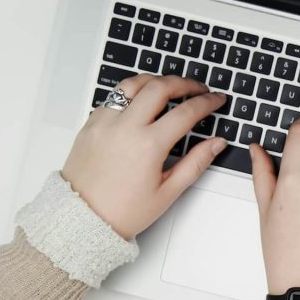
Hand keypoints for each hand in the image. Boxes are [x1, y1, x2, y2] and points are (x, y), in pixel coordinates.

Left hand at [61, 74, 227, 239]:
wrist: (83, 218)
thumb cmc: (123, 211)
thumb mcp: (168, 191)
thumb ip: (196, 163)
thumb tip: (216, 144)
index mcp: (148, 145)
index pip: (186, 112)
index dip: (206, 102)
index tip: (216, 100)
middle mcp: (125, 127)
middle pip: (160, 87)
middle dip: (184, 83)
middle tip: (198, 88)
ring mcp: (105, 122)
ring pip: (133, 84)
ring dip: (156, 81)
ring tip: (170, 87)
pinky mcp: (91, 124)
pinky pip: (114, 97)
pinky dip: (132, 94)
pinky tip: (142, 103)